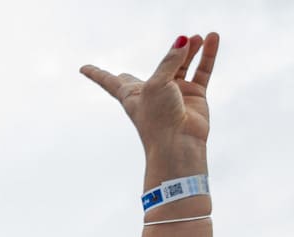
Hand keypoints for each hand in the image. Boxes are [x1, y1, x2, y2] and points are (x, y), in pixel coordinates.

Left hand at [82, 33, 217, 162]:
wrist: (178, 143)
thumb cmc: (158, 118)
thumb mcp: (156, 84)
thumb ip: (170, 60)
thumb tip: (184, 40)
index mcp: (130, 94)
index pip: (108, 81)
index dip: (96, 73)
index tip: (82, 68)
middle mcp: (152, 92)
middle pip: (158, 70)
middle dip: (164, 60)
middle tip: (175, 44)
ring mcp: (174, 93)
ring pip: (183, 65)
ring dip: (190, 50)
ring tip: (197, 36)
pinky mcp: (194, 96)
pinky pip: (202, 70)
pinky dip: (207, 55)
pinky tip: (211, 38)